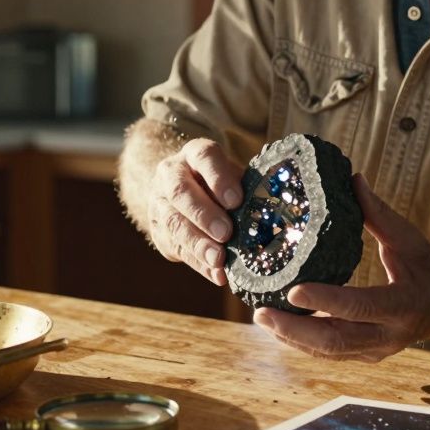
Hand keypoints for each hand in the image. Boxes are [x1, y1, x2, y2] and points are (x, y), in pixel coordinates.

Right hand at [148, 139, 244, 284]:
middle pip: (181, 192)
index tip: (236, 200)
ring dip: (198, 244)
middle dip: (204, 214)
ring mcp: (160, 203)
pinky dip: (198, 264)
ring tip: (219, 260)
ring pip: (173, 222)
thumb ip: (247, 189)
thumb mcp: (234, 176)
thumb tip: (270, 215)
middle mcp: (171, 174)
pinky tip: (216, 274)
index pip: (204, 157)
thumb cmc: (221, 183)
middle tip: (226, 233)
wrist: (182, 189)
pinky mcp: (159, 231)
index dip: (219, 178)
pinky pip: (177, 248)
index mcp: (194, 154)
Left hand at [252, 174, 429, 360]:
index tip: (293, 289)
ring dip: (291, 338)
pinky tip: (278, 327)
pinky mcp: (366, 356)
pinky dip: (301, 342)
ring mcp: (376, 350)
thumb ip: (378, 214)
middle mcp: (388, 334)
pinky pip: (329, 354)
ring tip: (261, 318)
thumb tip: (353, 179)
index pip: (360, 305)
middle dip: (295, 329)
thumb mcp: (408, 239)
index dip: (326, 300)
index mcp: (402, 303)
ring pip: (328, 352)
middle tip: (261, 313)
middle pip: (336, 340)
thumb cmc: (427, 268)